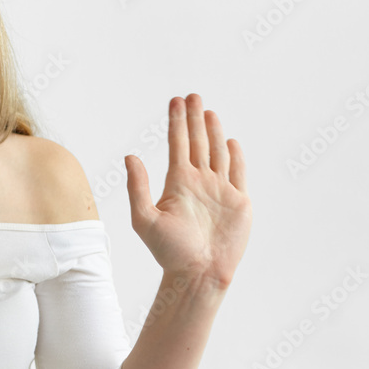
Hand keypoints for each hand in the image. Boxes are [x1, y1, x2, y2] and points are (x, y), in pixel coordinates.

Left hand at [124, 94, 251, 289]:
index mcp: (178, 183)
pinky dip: (235, 157)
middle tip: (192, 96)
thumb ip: (137, 187)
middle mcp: (199, 182)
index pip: (178, 144)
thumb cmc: (169, 251)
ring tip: (208, 110)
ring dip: (213, 132)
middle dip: (194, 119)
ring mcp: (220, 191)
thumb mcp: (144, 218)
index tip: (176, 101)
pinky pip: (238, 173)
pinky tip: (230, 142)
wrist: (198, 273)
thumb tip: (130, 156)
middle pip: (197, 142)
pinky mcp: (238, 202)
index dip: (177, 122)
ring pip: (217, 153)